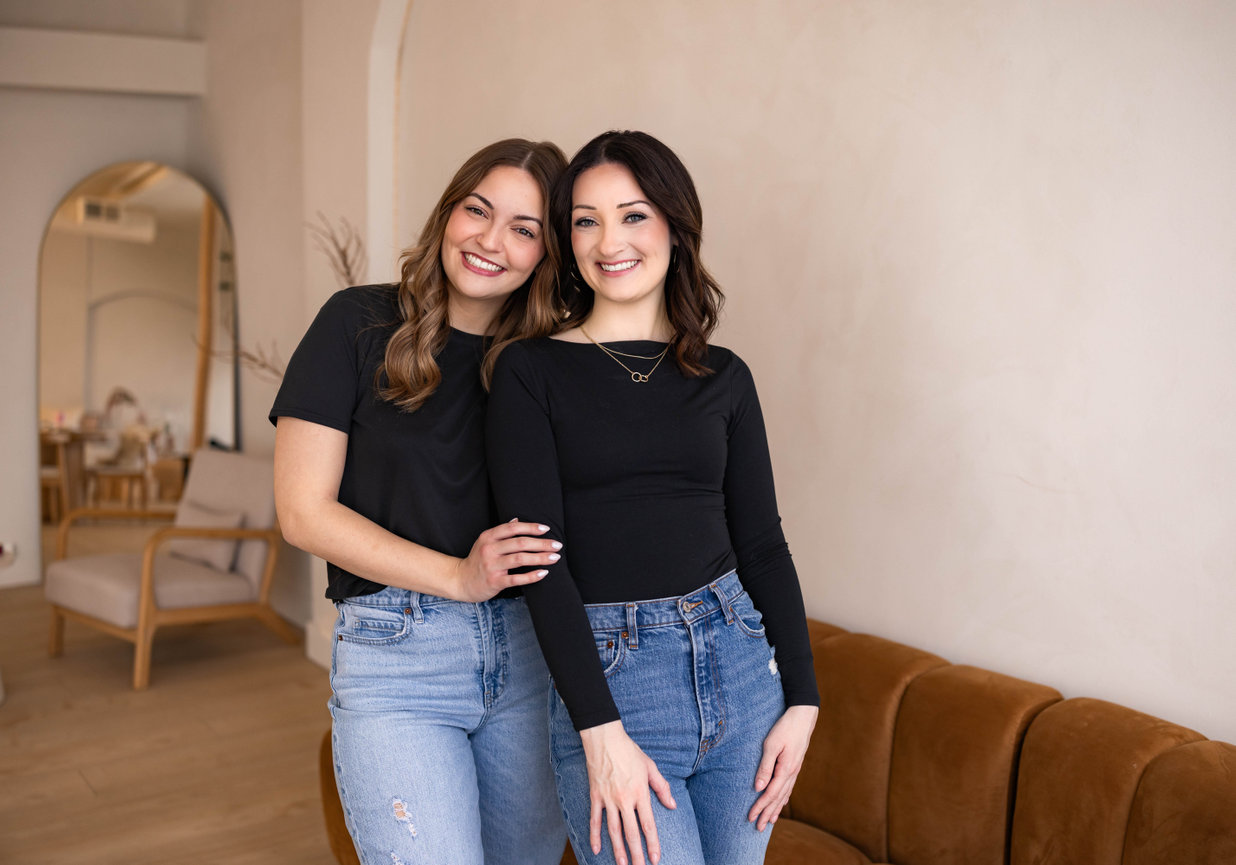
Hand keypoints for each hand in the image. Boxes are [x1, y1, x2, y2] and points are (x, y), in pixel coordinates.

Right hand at [453, 519, 560, 601]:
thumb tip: (517, 519)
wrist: (461, 581)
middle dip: (541, 543)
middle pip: (520, 543)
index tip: (546, 529)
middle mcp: (489, 549)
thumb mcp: (485, 542)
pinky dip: (532, 576)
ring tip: (555, 558)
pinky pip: (516, 578)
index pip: (513, 528)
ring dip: (540, 558)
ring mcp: (492, 566)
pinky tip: (544, 573)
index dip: (531, 527)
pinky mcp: (494, 582)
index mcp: (488, 537)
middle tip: (557, 545)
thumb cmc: (477, 560)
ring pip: (520, 559)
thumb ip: (501, 532)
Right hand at [579, 721, 676, 864]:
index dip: (652, 844)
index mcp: (640, 793)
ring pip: (613, 830)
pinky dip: (594, 835)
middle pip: (631, 833)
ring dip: (618, 850)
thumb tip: (672, 805)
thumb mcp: (650, 767)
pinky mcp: (596, 796)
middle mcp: (624, 799)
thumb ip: (661, 788)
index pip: (648, 824)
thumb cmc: (629, 751)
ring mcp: (608, 799)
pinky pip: (594, 819)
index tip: (656, 859)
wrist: (604, 739)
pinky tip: (596, 849)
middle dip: (636, 854)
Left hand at [748, 704, 817, 830]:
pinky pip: (789, 787)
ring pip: (784, 795)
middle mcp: (792, 773)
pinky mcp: (795, 765)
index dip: (760, 807)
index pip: (770, 794)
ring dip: (776, 809)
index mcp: (786, 770)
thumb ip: (765, 766)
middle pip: (778, 799)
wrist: (803, 717)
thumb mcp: (771, 745)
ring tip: (769, 822)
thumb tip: (758, 787)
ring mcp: (795, 770)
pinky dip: (783, 798)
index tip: (750, 817)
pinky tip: (781, 803)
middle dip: (767, 814)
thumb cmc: (785, 728)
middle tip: (757, 828)